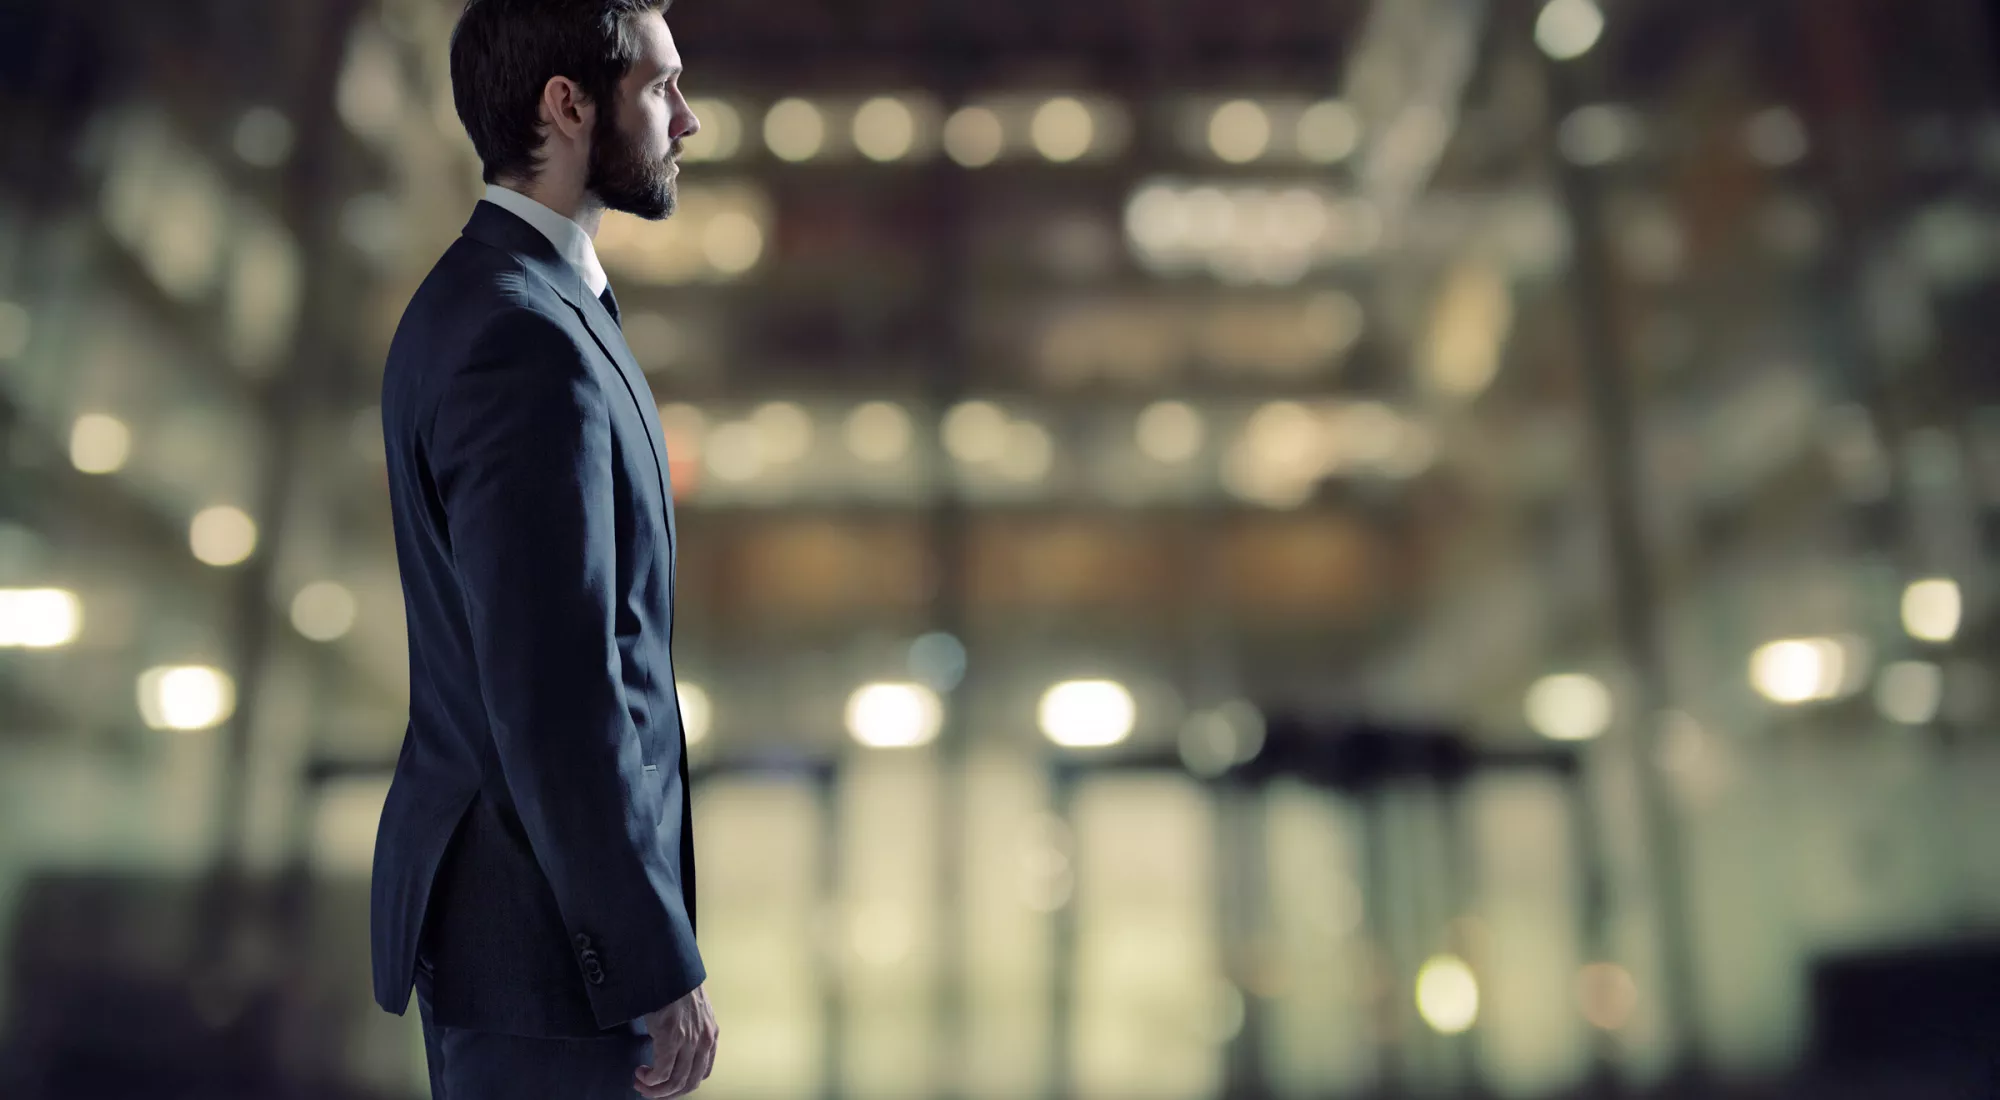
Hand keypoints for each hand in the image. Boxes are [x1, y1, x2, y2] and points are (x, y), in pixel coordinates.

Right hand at [635, 983, 717, 1098]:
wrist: (668, 969)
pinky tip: (641, 1072)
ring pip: (675, 1082)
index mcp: (710, 1035)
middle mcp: (703, 1041)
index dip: (683, 1084)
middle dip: (668, 1093)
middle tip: (650, 1090)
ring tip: (641, 1083)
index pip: (702, 1072)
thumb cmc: (676, 987)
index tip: (666, 1085)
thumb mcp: (693, 1011)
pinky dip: (650, 1080)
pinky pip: (661, 1073)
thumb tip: (676, 1048)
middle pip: (690, 1083)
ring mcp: (688, 1041)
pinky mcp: (671, 1039)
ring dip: (655, 1090)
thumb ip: (691, 1030)